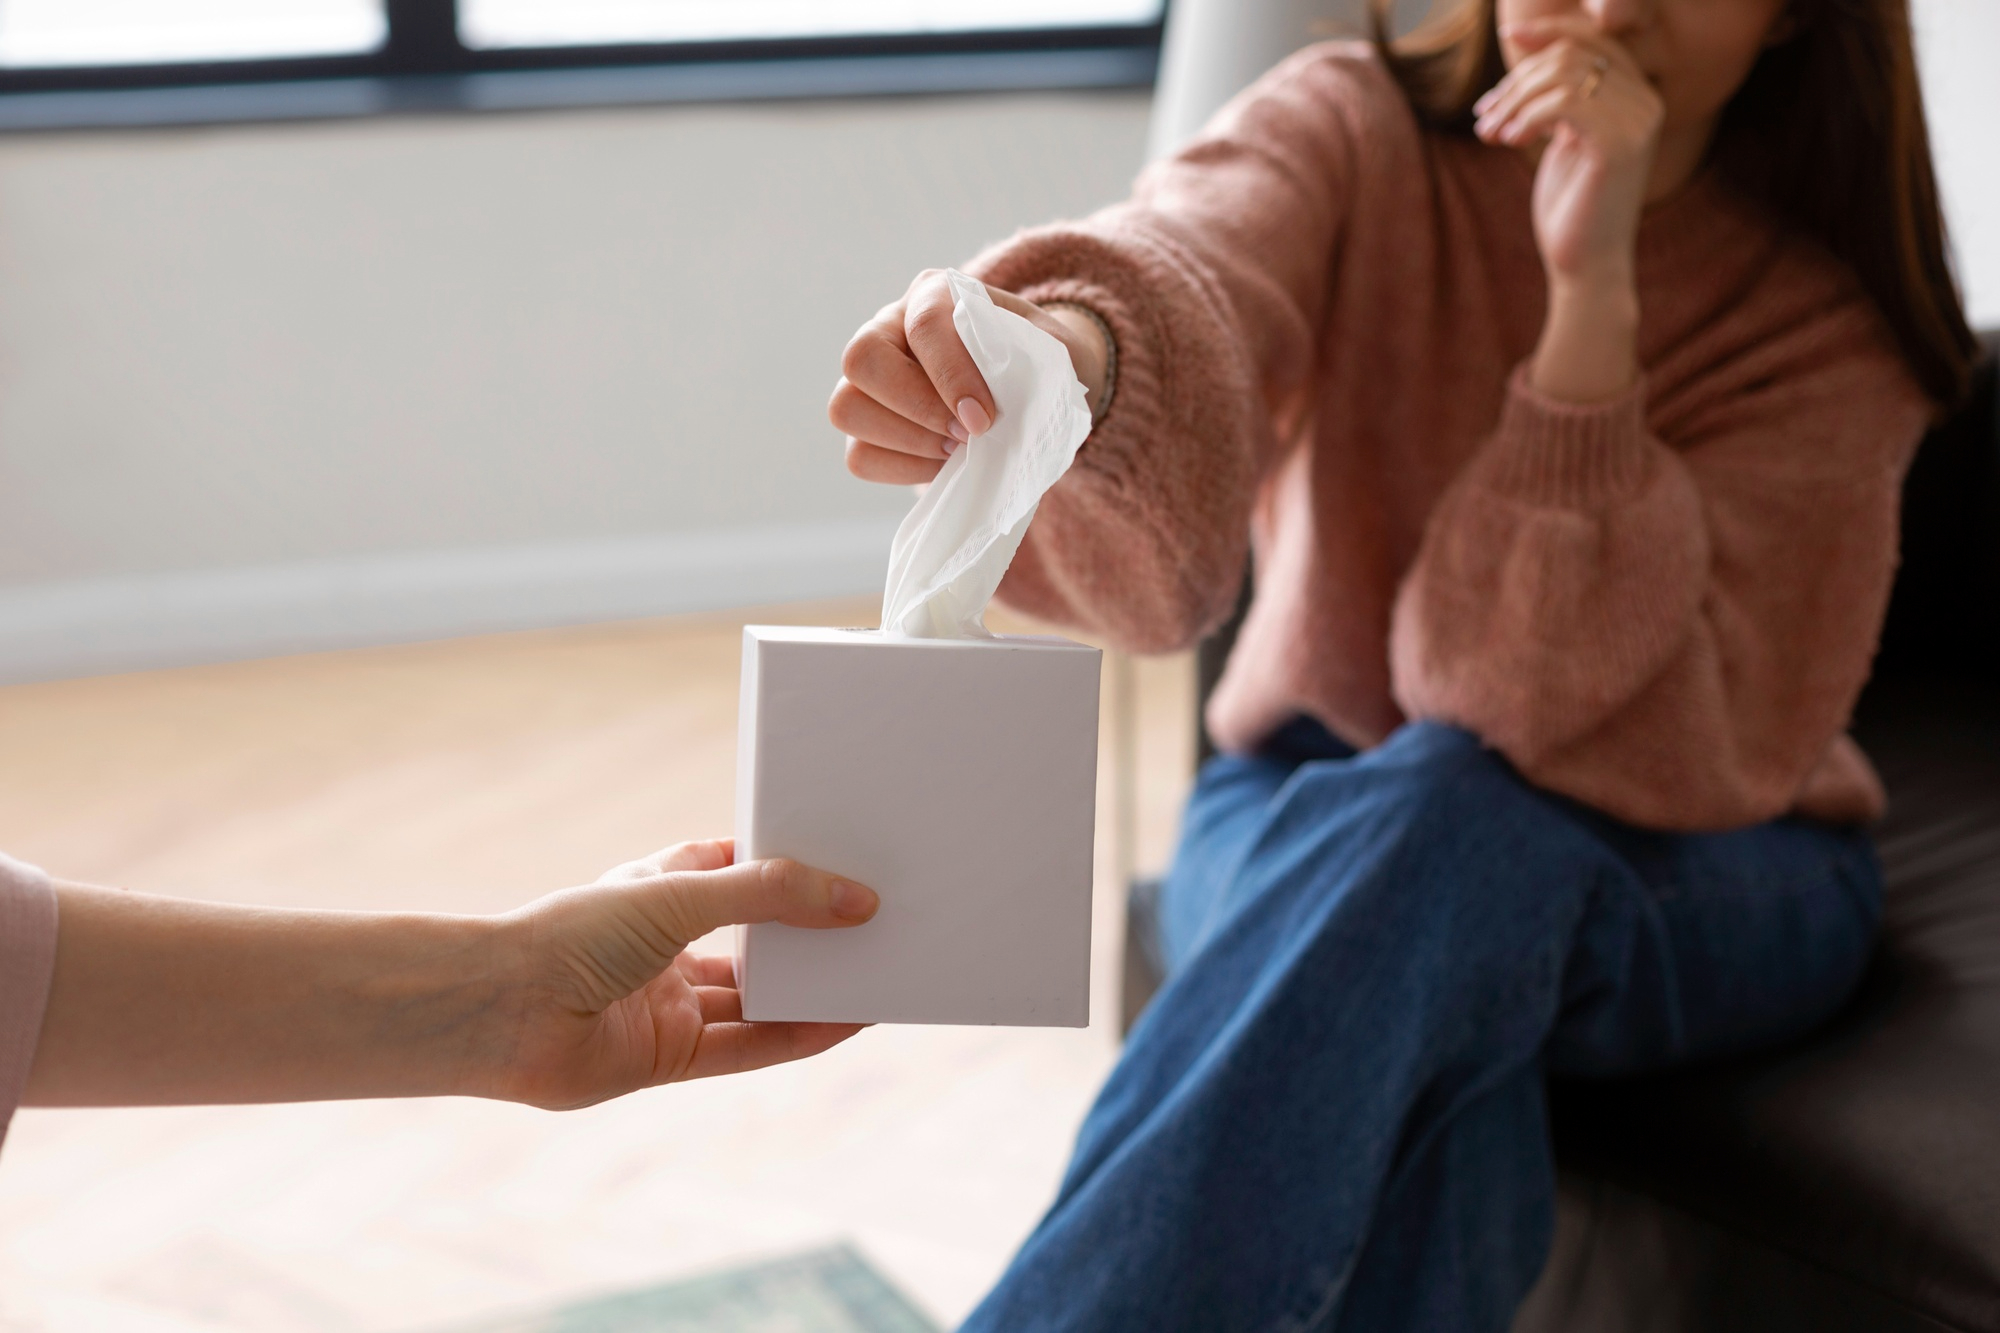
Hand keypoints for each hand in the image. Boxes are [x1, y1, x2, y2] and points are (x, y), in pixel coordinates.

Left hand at [484, 840, 877, 1109]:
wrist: (502, 1012)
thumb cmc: (572, 934)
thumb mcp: (682, 894)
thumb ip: (769, 895)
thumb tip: (853, 900)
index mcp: (660, 888)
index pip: (737, 868)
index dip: (788, 867)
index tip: (847, 863)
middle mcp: (667, 944)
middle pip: (757, 939)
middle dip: (812, 934)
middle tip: (879, 922)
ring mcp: (671, 1002)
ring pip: (759, 997)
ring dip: (814, 988)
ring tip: (878, 972)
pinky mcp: (672, 1056)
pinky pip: (750, 1047)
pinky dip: (798, 1035)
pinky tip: (845, 1022)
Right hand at [830, 268, 1109, 485]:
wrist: (1035, 387)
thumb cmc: (1040, 364)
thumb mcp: (1050, 352)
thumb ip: (1030, 366)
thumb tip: (992, 412)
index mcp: (935, 294)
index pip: (924, 324)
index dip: (951, 376)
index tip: (984, 419)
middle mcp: (888, 326)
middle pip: (862, 359)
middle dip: (917, 407)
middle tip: (966, 434)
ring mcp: (869, 378)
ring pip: (847, 408)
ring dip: (907, 441)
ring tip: (957, 450)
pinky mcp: (866, 426)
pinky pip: (859, 456)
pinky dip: (903, 469)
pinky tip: (943, 464)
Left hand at [1476, 18, 1661, 400]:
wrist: (1585, 266)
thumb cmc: (1569, 206)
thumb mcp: (1561, 138)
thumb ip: (1557, 94)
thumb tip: (1524, 42)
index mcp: (1637, 95)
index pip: (1593, 39)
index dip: (1549, 30)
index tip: (1507, 35)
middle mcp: (1647, 102)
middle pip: (1572, 54)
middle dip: (1517, 80)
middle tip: (1484, 117)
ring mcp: (1638, 122)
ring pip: (1563, 76)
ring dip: (1513, 101)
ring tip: (1489, 134)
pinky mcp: (1619, 145)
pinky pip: (1564, 103)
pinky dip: (1526, 117)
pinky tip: (1508, 141)